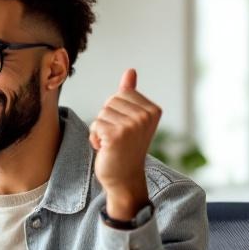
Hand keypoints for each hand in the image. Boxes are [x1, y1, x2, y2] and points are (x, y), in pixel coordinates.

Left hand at [89, 68, 160, 219]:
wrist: (124, 178)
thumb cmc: (125, 148)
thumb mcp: (130, 119)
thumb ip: (130, 94)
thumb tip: (130, 71)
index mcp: (153, 109)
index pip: (120, 94)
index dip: (115, 112)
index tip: (126, 130)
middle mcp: (146, 116)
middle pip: (110, 102)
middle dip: (106, 119)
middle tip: (117, 138)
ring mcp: (133, 125)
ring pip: (101, 114)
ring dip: (100, 130)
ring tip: (112, 144)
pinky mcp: (118, 135)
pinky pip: (95, 125)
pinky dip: (95, 138)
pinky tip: (106, 149)